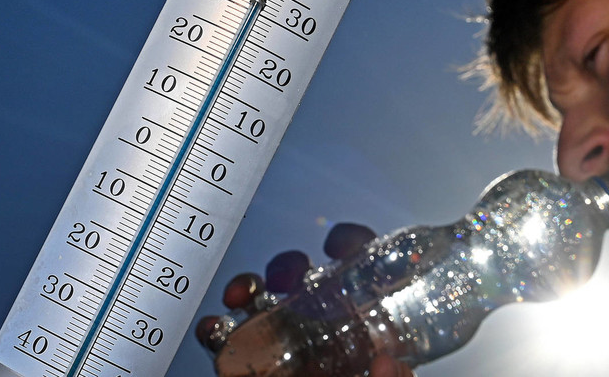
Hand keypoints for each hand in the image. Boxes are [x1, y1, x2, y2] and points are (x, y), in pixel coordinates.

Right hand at [195, 223, 415, 375]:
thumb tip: (392, 362)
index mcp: (366, 343)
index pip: (363, 282)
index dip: (354, 251)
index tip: (342, 245)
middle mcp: (324, 344)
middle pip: (308, 285)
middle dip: (292, 265)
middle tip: (291, 274)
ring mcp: (283, 359)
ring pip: (263, 307)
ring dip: (250, 287)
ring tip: (245, 293)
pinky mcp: (247, 374)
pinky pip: (226, 346)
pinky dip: (216, 329)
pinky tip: (217, 325)